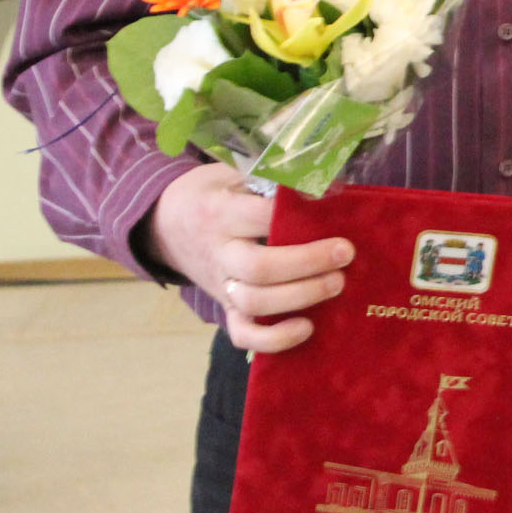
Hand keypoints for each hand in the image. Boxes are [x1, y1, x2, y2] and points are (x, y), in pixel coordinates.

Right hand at [146, 163, 351, 352]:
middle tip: (345, 253)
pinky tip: (307, 328)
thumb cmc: (216, 194)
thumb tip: (325, 183)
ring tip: (337, 283)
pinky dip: (274, 338)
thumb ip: (271, 179)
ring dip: (300, 296)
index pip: (260, 216)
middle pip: (259, 267)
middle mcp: (219, 251)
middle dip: (307, 263)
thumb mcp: (234, 174)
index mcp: (221, 212)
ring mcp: (220, 284)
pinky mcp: (225, 308)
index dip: (297, 215)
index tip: (333, 211)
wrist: (166, 223)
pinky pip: (243, 333)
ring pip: (255, 302)